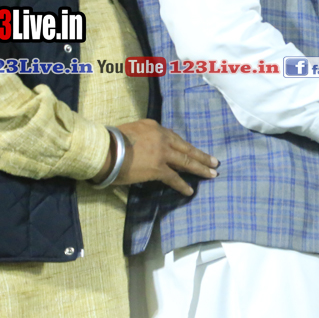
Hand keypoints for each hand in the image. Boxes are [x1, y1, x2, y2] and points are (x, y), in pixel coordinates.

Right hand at [102, 120, 219, 195]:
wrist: (105, 150)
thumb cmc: (110, 141)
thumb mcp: (129, 131)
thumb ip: (140, 137)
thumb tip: (141, 148)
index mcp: (154, 126)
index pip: (173, 137)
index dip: (183, 145)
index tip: (191, 150)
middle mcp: (162, 137)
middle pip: (186, 147)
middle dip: (201, 155)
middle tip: (214, 161)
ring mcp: (162, 152)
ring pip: (186, 161)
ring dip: (200, 168)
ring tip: (211, 173)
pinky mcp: (159, 167)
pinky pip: (174, 178)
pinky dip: (182, 185)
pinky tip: (190, 191)